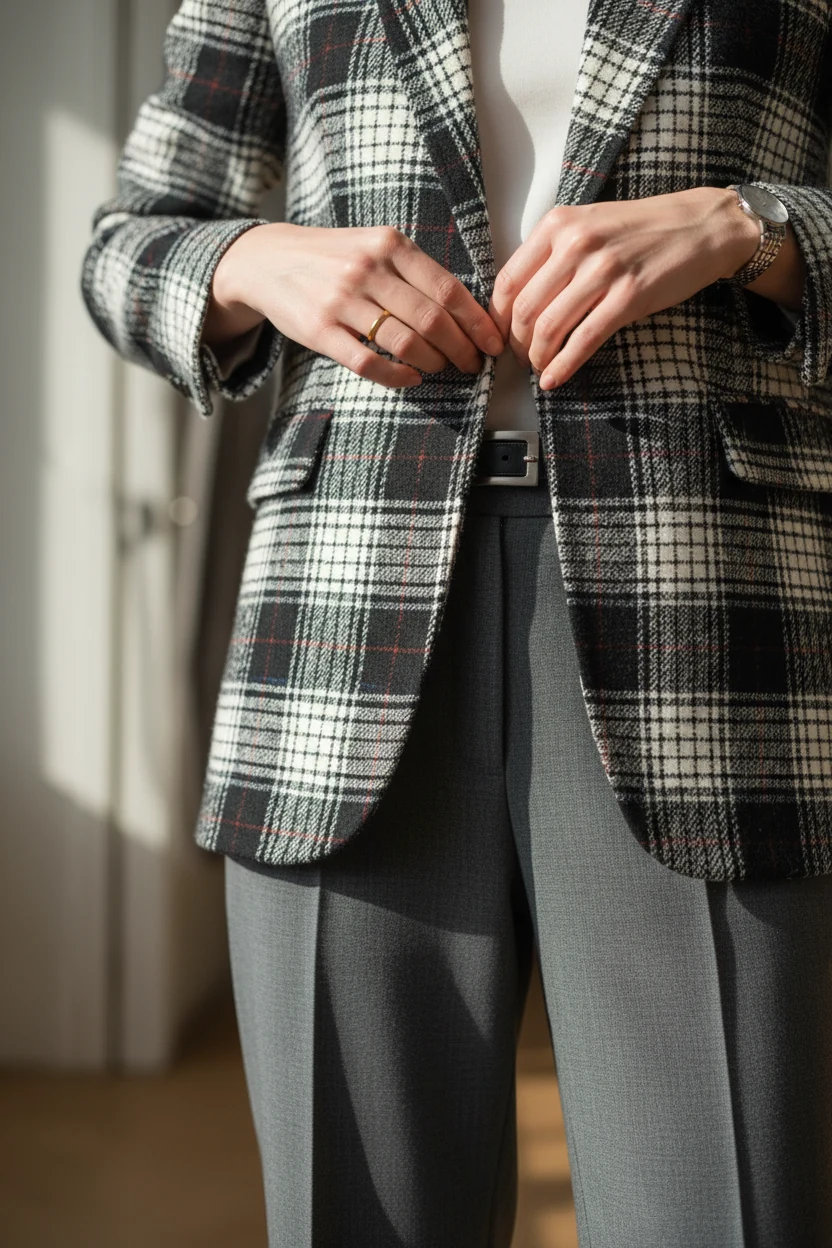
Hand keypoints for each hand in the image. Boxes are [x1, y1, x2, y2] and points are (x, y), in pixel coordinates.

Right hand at [204, 222, 503, 387]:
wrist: (268, 260)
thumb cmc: (335, 258)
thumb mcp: (375, 246)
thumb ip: (414, 271)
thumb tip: (467, 311)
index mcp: (389, 244)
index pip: (448, 289)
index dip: (477, 323)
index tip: (493, 344)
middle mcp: (367, 268)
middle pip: (432, 320)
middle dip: (461, 349)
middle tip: (472, 364)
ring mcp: (341, 300)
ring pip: (405, 342)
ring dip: (434, 363)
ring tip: (443, 369)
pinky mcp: (320, 330)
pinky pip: (369, 362)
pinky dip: (398, 376)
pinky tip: (411, 378)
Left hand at [488, 187, 805, 390]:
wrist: (701, 226)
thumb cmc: (644, 230)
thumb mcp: (589, 226)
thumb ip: (553, 255)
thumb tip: (519, 301)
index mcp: (558, 225)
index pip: (508, 281)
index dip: (498, 319)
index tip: (500, 337)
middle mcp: (576, 243)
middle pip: (524, 309)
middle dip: (517, 344)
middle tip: (521, 358)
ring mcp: (603, 270)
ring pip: (549, 327)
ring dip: (538, 357)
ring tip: (540, 368)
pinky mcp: (629, 296)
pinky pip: (584, 339)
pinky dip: (564, 365)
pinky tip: (555, 379)